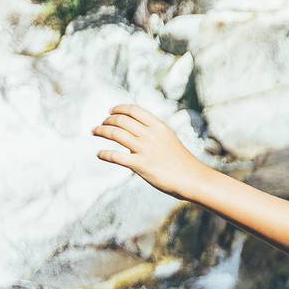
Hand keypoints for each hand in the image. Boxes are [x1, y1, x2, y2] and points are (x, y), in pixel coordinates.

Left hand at [93, 104, 210, 198]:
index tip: (110, 112)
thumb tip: (136, 129)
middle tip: (101, 125)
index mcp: (159, 126)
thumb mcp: (170, 139)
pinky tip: (99, 154)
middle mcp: (151, 135)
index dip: (118, 109)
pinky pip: (115, 156)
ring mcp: (145, 149)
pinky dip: (104, 154)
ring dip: (101, 131)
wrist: (193, 179)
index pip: (133, 110)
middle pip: (121, 120)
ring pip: (115, 133)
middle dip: (107, 120)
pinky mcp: (140, 165)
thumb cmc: (182, 162)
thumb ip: (154, 132)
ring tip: (95, 132)